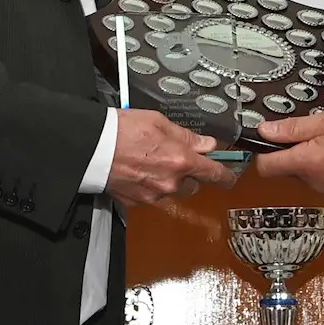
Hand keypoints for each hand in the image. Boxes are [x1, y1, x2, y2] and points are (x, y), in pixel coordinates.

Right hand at [106, 109, 237, 207]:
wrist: (93, 147)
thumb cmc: (123, 130)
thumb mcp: (160, 122)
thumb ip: (187, 136)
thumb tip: (206, 144)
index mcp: (181, 161)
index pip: (214, 174)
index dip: (226, 176)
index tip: (230, 177)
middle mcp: (170, 182)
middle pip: (193, 185)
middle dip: (190, 174)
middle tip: (177, 157)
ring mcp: (154, 194)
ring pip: (172, 191)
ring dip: (170, 180)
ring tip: (152, 161)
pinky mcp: (137, 202)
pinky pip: (153, 195)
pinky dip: (151, 185)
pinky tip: (140, 170)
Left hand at [254, 108, 323, 201]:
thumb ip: (294, 127)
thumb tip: (266, 131)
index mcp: (308, 163)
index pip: (266, 167)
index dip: (264, 152)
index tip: (271, 140)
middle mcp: (315, 184)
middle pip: (289, 170)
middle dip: (297, 153)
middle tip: (318, 134)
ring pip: (308, 176)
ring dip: (315, 162)